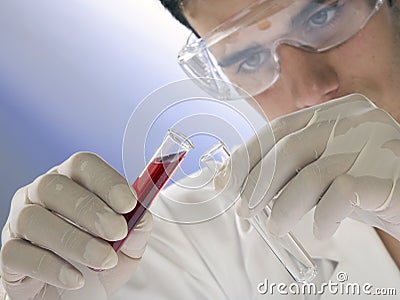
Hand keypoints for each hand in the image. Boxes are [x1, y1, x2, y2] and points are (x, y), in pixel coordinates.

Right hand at [0, 152, 151, 298]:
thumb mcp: (128, 245)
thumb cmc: (100, 259)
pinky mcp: (8, 253)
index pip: (83, 164)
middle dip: (89, 209)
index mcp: (72, 181)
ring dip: (74, 239)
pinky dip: (51, 267)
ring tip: (104, 259)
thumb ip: (137, 229)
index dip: (106, 180)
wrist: (76, 294)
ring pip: (33, 218)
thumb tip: (142, 215)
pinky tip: (76, 278)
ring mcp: (19, 221)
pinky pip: (17, 253)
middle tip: (117, 232)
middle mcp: (41, 194)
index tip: (129, 204)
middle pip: (53, 186)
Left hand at [217, 94, 399, 240]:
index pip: (277, 129)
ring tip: (277, 227)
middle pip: (289, 148)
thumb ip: (287, 167)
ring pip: (312, 174)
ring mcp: (372, 144)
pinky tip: (321, 230)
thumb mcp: (321, 167)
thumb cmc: (362, 182)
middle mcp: (352, 119)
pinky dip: (324, 217)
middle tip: (244, 213)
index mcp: (331, 112)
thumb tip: (234, 181)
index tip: (226, 184)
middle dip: (257, 184)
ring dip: (285, 207)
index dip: (247, 157)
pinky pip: (342, 196)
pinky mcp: (388, 174)